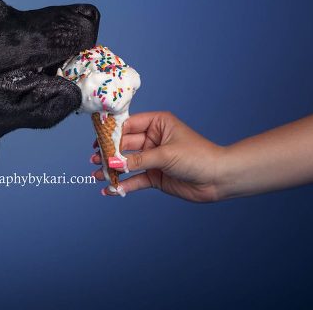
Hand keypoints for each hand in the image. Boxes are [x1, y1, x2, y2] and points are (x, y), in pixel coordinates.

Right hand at [90, 111, 224, 201]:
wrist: (219, 179)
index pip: (128, 125)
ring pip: (128, 163)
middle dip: (109, 153)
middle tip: (94, 159)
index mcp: (157, 124)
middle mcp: (153, 139)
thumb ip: (138, 160)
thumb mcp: (166, 154)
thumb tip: (115, 163)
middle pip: (124, 145)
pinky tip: (112, 189)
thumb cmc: (198, 156)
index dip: (112, 132)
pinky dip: (124, 184)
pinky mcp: (155, 176)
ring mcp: (153, 158)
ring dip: (113, 169)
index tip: (97, 139)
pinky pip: (135, 179)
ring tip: (97, 174)